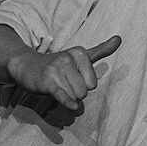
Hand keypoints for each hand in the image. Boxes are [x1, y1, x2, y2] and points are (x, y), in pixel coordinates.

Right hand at [5, 36, 120, 112]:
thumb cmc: (58, 63)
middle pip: (84, 92)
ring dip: (66, 97)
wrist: (27, 65)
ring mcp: (56, 69)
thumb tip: (120, 39)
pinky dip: (68, 102)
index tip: (72, 77)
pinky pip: (62, 94)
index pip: (92, 84)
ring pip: (74, 97)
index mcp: (80, 52)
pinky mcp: (46, 81)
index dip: (82, 85)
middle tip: (63, 84)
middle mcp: (68, 58)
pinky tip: (72, 106)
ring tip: (56, 87)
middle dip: (75, 93)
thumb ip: (101, 50)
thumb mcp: (80, 55)